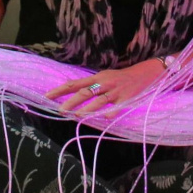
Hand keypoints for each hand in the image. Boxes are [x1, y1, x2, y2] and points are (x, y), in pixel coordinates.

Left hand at [45, 60, 164, 117]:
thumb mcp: (105, 77)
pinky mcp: (127, 98)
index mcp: (97, 78)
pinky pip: (117, 107)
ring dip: (87, 109)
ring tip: (76, 116)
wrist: (145, 73)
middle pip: (85, 92)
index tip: (47, 96)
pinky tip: (105, 119)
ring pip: (99, 100)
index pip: (75, 83)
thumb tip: (72, 91)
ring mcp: (115, 91)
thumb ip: (91, 85)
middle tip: (60, 110)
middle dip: (71, 102)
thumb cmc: (121, 78)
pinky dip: (111, 113)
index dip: (61, 90)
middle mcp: (104, 83)